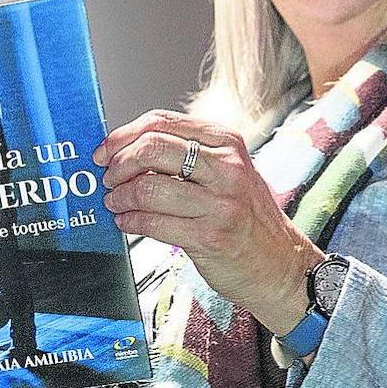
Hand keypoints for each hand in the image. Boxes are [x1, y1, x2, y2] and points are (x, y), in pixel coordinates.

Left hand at [94, 109, 323, 334]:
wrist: (282, 265)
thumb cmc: (246, 217)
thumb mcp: (226, 172)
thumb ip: (185, 154)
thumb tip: (127, 148)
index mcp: (226, 142)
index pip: (161, 122)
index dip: (123, 135)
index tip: (104, 151)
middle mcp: (227, 167)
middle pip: (151, 148)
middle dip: (118, 164)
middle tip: (107, 178)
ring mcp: (221, 203)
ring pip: (148, 187)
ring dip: (120, 196)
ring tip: (114, 202)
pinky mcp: (211, 237)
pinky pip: (154, 222)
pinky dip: (130, 221)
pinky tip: (126, 222)